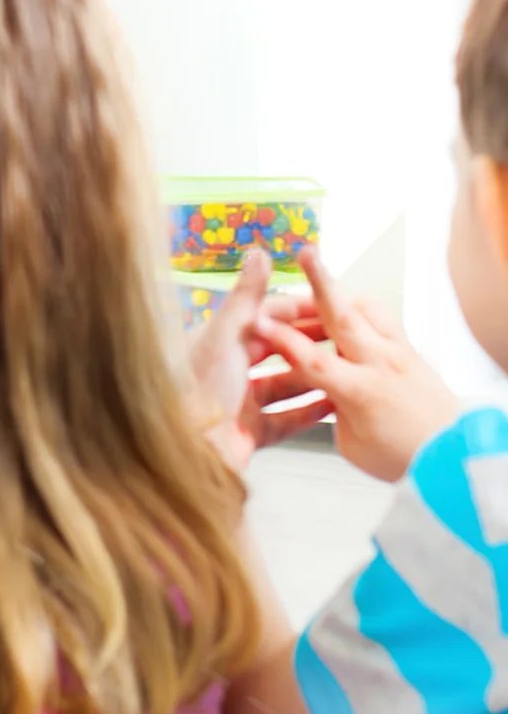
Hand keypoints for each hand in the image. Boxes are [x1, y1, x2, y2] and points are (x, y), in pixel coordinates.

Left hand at [188, 248, 331, 472]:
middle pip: (281, 350)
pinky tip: (335, 403)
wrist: (184, 448)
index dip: (303, 309)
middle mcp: (230, 370)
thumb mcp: (224, 334)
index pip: (269, 317)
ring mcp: (241, 403)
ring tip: (351, 367)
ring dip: (317, 376)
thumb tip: (259, 252)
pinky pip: (287, 420)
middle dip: (315, 342)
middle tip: (352, 336)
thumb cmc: (194, 388)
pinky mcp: (250, 433)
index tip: (335, 304)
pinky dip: (310, 412)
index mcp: (221, 341)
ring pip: (287, 385)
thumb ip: (246, 297)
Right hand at [255, 246, 459, 481]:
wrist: (456, 459)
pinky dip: (364, 313)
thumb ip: (331, 406)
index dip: (281, 340)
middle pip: (344, 316)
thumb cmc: (405, 459)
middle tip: (307, 254)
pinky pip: (385, 320)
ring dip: (343, 297)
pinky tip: (350, 323)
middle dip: (321, 282)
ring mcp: (401, 354)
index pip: (311, 358)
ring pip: (370, 309)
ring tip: (323, 298)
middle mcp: (382, 365)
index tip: (256, 322)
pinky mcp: (413, 352)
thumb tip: (321, 387)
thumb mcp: (351, 443)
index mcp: (360, 393)